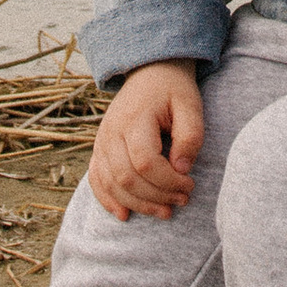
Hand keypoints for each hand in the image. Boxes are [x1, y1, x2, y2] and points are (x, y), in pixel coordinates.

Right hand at [87, 62, 205, 220]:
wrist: (150, 72)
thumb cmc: (173, 90)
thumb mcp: (190, 105)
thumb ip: (190, 136)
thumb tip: (182, 170)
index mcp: (135, 119)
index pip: (145, 162)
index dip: (168, 181)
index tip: (190, 185)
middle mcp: (112, 132)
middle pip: (127, 178)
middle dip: (156, 196)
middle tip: (182, 200)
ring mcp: (102, 141)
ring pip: (111, 183)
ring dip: (138, 204)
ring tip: (164, 211)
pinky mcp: (100, 149)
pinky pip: (96, 179)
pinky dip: (108, 200)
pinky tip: (124, 214)